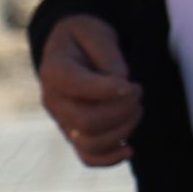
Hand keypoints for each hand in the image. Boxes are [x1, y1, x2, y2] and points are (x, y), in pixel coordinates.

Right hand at [38, 15, 142, 166]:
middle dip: (121, 110)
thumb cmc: (86, 38)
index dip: (106, 89)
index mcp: (55, 71)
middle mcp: (54, 100)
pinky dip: (110, 159)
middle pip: (86, 121)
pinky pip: (88, 157)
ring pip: (89, 142)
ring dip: (122, 130)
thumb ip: (108, 54)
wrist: (73, 49)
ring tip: (138, 109)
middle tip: (138, 91)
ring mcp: (63, 121)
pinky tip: (131, 149)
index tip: (131, 85)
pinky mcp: (76, 133)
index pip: (76, 86)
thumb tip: (121, 81)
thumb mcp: (96, 32)